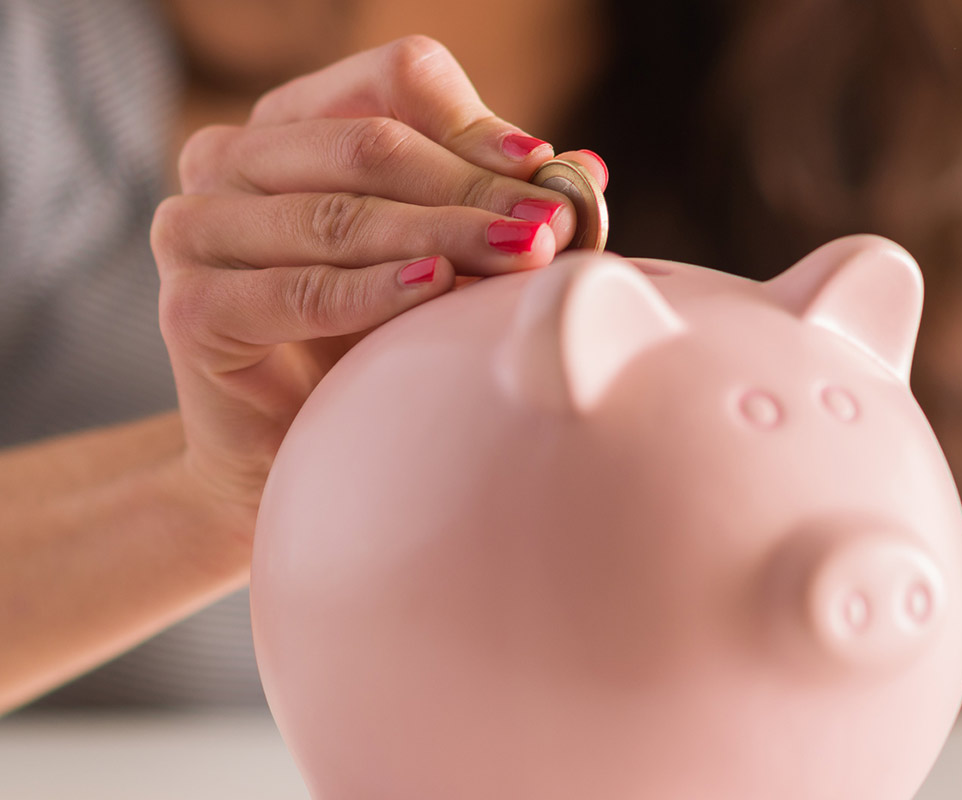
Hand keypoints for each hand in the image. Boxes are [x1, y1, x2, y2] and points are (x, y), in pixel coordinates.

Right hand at [153, 36, 607, 538]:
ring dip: (442, 235)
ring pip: (340, 214)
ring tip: (522, 256)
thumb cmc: (369, 342)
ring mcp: (196, 227)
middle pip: (372, 143)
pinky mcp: (190, 307)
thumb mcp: (441, 261)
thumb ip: (497, 208)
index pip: (391, 82)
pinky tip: (433, 289)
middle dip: (475, 187)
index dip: (474, 123)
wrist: (287, 450)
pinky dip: (373, 291)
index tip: (544, 174)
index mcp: (293, 122)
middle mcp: (231, 158)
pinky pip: (299, 291)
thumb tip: (587, 169)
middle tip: (553, 227)